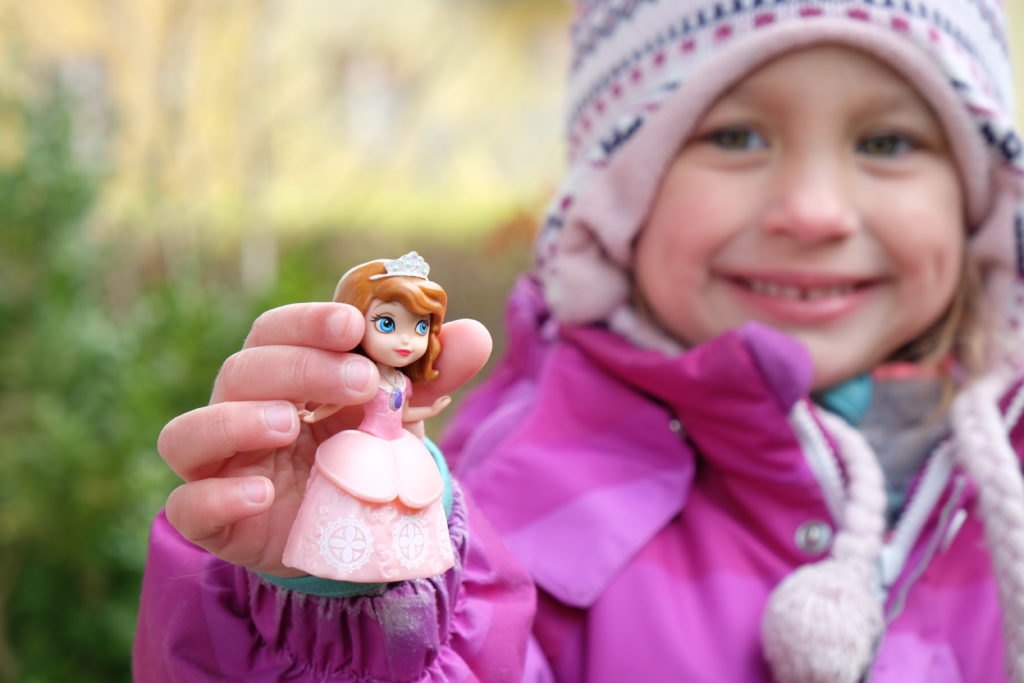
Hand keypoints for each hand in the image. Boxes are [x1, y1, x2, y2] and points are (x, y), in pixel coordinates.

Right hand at [157, 302, 491, 575]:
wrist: (354, 533)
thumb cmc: (365, 456)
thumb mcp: (401, 414)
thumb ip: (431, 374)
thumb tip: (475, 335)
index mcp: (282, 373)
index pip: (275, 330)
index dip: (308, 321)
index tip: (352, 324)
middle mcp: (241, 410)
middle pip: (240, 371)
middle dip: (299, 368)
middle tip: (360, 382)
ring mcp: (220, 466)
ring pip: (189, 432)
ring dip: (237, 420)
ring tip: (290, 425)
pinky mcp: (214, 521)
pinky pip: (188, 505)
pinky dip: (219, 495)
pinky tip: (263, 494)